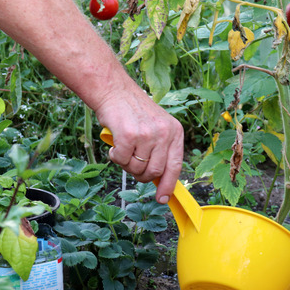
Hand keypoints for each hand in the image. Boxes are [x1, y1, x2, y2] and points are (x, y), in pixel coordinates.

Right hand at [94, 86, 183, 204]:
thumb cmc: (133, 112)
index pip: (175, 166)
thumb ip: (161, 151)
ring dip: (127, 164)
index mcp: (175, 132)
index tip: (162, 198)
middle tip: (132, 163)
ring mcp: (147, 134)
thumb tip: (159, 180)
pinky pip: (121, 160)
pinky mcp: (129, 135)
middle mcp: (164, 133)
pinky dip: (115, 156)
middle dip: (141, 174)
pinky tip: (115, 144)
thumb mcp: (157, 127)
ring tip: (124, 148)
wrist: (114, 91)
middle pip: (154, 171)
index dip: (168, 185)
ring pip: (137, 168)